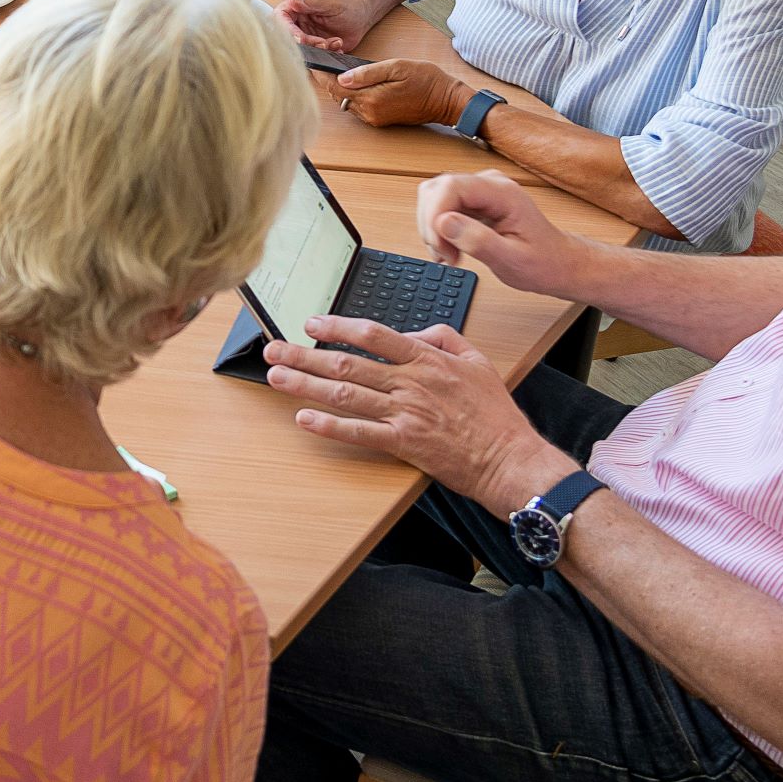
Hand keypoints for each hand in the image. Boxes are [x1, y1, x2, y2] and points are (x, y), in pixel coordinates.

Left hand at [266, 317, 575, 511]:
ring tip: (276, 377)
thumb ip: (442, 337)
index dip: (337, 327)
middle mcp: (410, 383)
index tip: (312, 323)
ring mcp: (405, 413)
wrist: (509, 458)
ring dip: (306, 385)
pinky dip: (329, 426)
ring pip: (345, 394)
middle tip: (273, 349)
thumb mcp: (476, 361)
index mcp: (426, 359)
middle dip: (305, 354)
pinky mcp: (404, 443)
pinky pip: (359, 432)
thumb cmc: (494, 414)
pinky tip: (303, 419)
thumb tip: (411, 332)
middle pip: (348, 363)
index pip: (372, 334)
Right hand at [279, 0, 382, 52]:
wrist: (362, 17)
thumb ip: (310, 1)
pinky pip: (313, 54)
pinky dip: (326, 54)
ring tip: (333, 43)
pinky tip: (337, 46)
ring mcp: (305, 33)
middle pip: (288, 36)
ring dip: (317, 49)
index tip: (301, 38)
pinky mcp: (313, 45)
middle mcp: (298, 19)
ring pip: (301, 47)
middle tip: (322, 43)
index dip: (287, 30)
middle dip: (306, 43)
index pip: (280, 17)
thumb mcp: (331, 1)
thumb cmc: (348, 5)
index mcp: (297, 4)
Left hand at [332, 56, 468, 129]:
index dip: (322, 73)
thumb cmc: (427, 80)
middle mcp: (369, 113)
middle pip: (337, 95)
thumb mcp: (397, 67)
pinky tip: (356, 79)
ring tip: (341, 65)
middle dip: (330, 77)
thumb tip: (342, 77)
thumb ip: (367, 73)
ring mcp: (374, 118)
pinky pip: (358, 105)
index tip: (316, 58)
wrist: (446, 101)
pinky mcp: (379, 119)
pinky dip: (353, 92)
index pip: (335, 87)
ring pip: (346, 100)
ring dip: (341, 85)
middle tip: (330, 55)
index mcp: (372, 99)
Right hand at [416, 170, 586, 299]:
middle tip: (445, 255)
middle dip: (431, 224)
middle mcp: (489, 184)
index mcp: (503, 193)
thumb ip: (478, 240)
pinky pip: (441, 208)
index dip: (435, 214)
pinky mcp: (473, 202)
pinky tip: (449, 249)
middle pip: (437, 189)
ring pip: (434, 198)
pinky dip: (437, 231)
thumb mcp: (512, 260)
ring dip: (432, 229)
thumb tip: (443, 222)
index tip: (439, 245)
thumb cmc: (542, 262)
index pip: (451, 186)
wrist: (557, 263)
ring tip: (448, 254)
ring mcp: (480, 192)